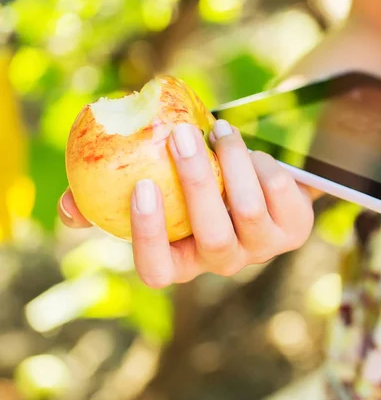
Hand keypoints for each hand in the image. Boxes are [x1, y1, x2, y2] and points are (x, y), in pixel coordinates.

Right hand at [58, 120, 314, 287]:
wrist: (260, 178)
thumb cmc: (199, 183)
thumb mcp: (160, 188)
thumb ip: (112, 196)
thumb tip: (66, 206)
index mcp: (186, 260)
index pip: (159, 270)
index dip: (148, 236)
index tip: (141, 186)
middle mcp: (225, 262)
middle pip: (213, 239)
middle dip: (194, 182)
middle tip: (180, 134)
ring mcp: (264, 249)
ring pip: (248, 210)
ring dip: (231, 160)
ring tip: (219, 129)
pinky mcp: (295, 229)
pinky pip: (276, 190)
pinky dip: (260, 161)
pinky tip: (250, 150)